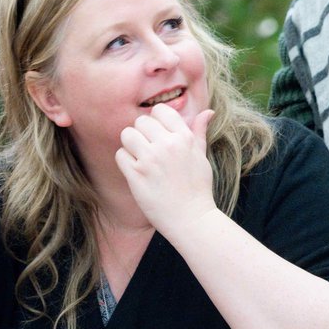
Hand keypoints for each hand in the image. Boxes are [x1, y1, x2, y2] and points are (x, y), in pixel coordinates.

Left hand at [115, 104, 216, 234]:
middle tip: (148, 149)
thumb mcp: (202, 157)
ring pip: (127, 135)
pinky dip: (125, 161)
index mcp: (185, 137)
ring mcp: (151, 159)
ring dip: (130, 145)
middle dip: (142, 133)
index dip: (156, 120)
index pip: (160, 110)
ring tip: (139, 158)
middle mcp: (167, 144)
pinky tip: (136, 171)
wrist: (190, 218)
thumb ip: (199, 132)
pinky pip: (120, 155)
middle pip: (140, 122)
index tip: (157, 133)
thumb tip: (208, 111)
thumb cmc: (198, 188)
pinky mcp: (136, 174)